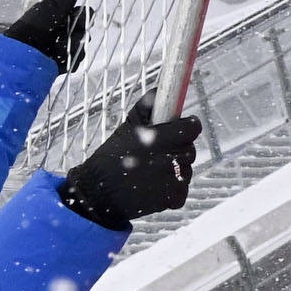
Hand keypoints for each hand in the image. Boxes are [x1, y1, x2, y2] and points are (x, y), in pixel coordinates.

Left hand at [0, 0, 86, 69]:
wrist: (22, 54)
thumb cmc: (35, 27)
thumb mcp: (52, 5)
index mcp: (56, 16)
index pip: (81, 13)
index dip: (82, 14)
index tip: (77, 14)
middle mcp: (59, 31)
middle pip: (83, 30)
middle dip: (79, 32)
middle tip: (69, 34)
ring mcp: (60, 49)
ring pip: (81, 46)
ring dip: (74, 47)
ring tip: (60, 49)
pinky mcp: (60, 64)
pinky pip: (74, 61)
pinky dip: (69, 60)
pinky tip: (59, 59)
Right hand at [57, 103, 204, 233]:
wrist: (97, 192)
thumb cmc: (111, 158)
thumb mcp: (126, 128)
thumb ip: (145, 108)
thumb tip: (160, 91)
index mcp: (159, 138)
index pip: (192, 128)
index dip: (187, 126)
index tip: (179, 128)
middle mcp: (169, 159)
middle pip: (190, 149)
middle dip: (177, 149)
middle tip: (157, 153)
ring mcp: (172, 181)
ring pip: (186, 170)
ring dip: (175, 170)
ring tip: (151, 172)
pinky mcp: (171, 199)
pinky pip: (182, 191)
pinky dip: (172, 191)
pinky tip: (154, 187)